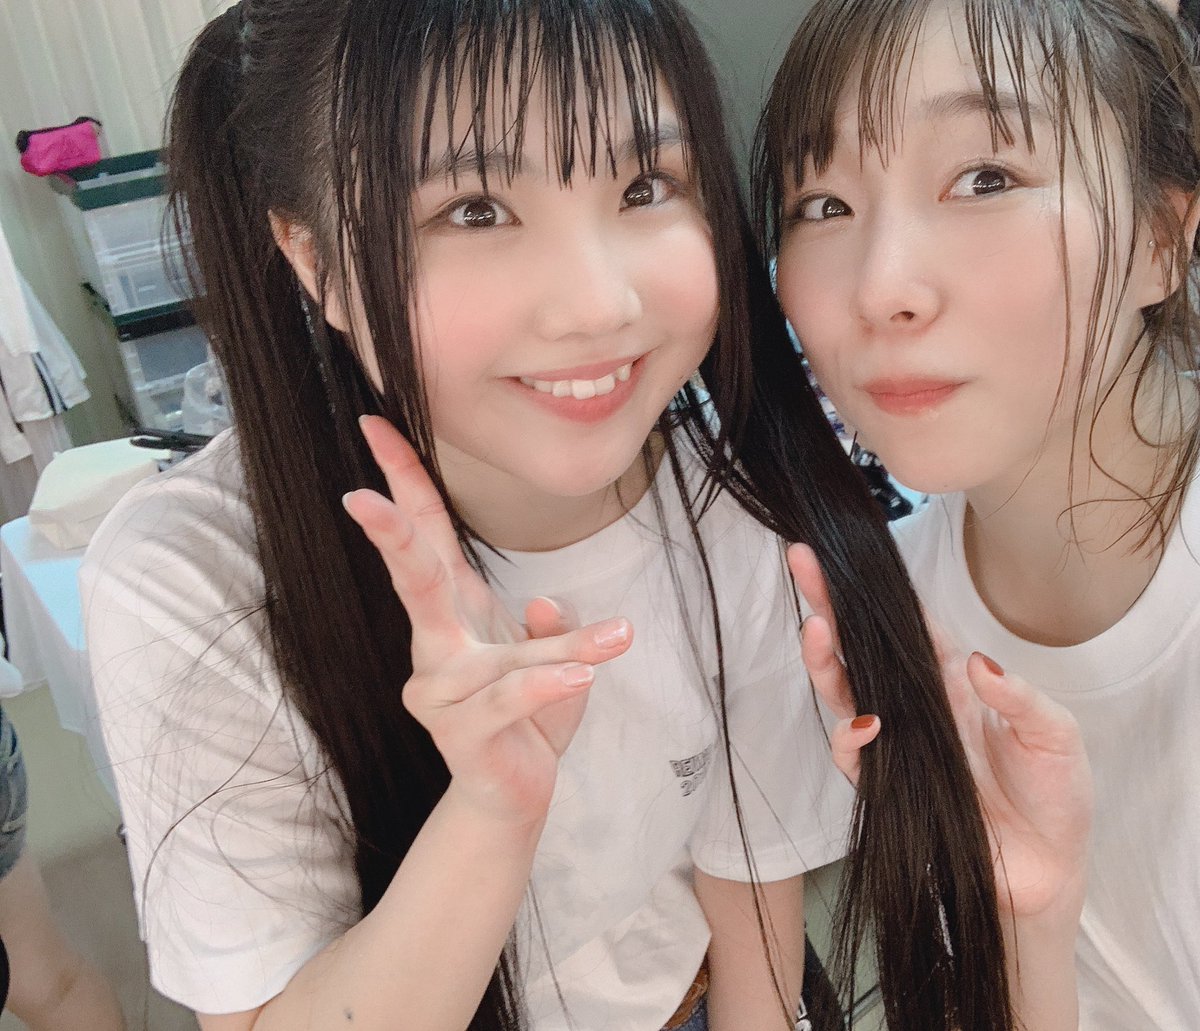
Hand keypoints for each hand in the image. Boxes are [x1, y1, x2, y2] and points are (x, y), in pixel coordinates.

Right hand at [343, 416, 633, 825]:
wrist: (516, 790)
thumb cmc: (529, 710)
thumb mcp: (548, 652)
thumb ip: (549, 625)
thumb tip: (543, 606)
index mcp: (454, 611)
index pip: (426, 533)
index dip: (403, 479)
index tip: (375, 422)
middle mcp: (437, 646)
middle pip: (413, 580)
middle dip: (390, 535)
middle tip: (360, 498)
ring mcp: (441, 692)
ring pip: (499, 653)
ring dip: (565, 649)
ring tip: (620, 636)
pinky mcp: (462, 733)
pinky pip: (509, 699)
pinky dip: (547, 685)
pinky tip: (583, 676)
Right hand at [787, 542, 1092, 919]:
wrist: (1046, 872)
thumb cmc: (1055, 797)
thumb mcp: (1055, 736)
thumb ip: (1019, 698)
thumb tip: (977, 662)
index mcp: (952, 680)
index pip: (904, 622)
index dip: (874, 589)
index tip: (842, 553)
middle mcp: (915, 704)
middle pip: (858, 646)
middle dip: (827, 603)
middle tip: (802, 563)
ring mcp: (896, 742)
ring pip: (842, 692)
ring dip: (824, 660)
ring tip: (816, 629)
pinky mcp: (886, 786)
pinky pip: (852, 755)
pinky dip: (851, 737)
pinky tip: (865, 722)